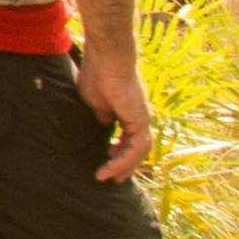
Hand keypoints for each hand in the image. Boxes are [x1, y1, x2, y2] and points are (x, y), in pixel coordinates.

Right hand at [71, 44, 155, 183]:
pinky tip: (110, 168)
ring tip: (109, 178)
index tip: (105, 160)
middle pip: (137, 149)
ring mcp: (143, 119)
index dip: (119, 152)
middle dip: (125, 165)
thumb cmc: (98, 75)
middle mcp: (140, 117)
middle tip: (112, 178)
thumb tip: (105, 127)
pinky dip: (124, 161)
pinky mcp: (141, 121)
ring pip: (139, 152)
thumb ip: (103, 117)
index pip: (129, 138)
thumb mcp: (96, 103)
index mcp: (129, 112)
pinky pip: (136, 148)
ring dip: (125, 167)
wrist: (107, 60)